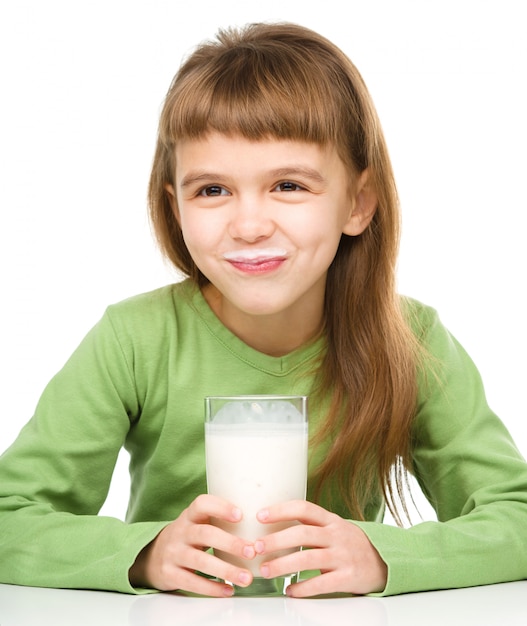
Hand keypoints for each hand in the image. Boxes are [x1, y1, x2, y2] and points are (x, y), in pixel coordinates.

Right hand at [129, 494, 255, 596]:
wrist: (152, 557)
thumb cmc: (187, 538)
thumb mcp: (197, 523)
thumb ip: (218, 521)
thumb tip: (259, 524)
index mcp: (189, 515)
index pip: (202, 503)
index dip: (221, 507)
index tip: (241, 515)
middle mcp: (180, 532)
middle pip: (204, 534)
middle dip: (230, 543)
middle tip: (251, 551)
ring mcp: (173, 553)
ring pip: (200, 561)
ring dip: (226, 570)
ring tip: (246, 578)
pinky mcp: (169, 574)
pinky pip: (192, 581)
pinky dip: (212, 588)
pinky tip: (228, 590)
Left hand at [254, 500, 386, 596]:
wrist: (384, 562)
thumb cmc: (349, 544)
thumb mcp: (333, 528)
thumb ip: (309, 525)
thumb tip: (272, 527)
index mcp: (330, 520)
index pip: (303, 508)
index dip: (281, 510)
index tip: (260, 515)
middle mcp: (336, 535)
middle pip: (302, 533)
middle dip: (276, 540)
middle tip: (256, 547)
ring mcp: (343, 556)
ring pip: (308, 558)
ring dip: (283, 565)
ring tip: (265, 570)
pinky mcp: (349, 577)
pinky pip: (322, 583)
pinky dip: (303, 588)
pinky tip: (290, 590)